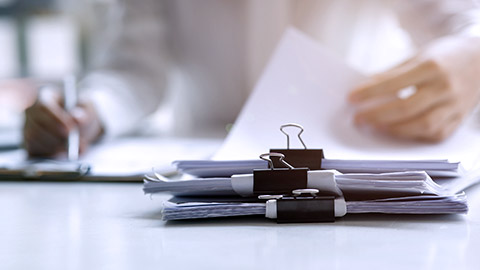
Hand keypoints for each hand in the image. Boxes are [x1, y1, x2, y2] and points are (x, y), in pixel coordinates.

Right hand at [23, 91, 103, 156]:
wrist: (80, 125)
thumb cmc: (81, 112)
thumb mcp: (88, 109)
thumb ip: (85, 113)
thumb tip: (79, 118)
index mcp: (45, 96)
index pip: (43, 106)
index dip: (56, 119)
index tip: (71, 130)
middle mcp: (32, 112)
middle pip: (36, 126)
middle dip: (57, 138)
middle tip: (77, 145)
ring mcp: (28, 127)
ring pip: (34, 140)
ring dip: (55, 147)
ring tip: (74, 149)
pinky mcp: (29, 143)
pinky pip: (33, 150)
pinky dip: (49, 154)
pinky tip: (63, 153)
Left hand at [348, 36, 479, 141]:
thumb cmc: (444, 57)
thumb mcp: (418, 56)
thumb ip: (393, 73)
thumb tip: (364, 89)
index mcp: (432, 66)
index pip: (394, 82)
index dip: (370, 92)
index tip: (351, 98)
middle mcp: (445, 87)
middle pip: (406, 108)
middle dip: (377, 115)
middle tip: (358, 118)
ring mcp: (455, 106)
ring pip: (422, 125)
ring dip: (393, 129)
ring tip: (374, 126)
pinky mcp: (459, 119)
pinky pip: (435, 134)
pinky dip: (413, 135)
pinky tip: (397, 132)